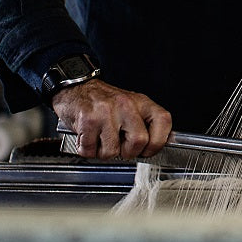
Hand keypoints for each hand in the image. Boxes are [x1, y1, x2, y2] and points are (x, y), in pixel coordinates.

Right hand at [51, 79, 172, 158]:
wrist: (77, 88)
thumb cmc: (104, 102)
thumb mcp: (131, 107)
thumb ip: (144, 124)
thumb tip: (156, 147)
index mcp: (141, 102)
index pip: (163, 122)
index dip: (157, 143)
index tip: (147, 150)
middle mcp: (126, 105)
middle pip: (139, 141)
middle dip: (127, 152)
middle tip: (119, 147)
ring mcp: (107, 111)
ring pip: (112, 151)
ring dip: (104, 152)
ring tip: (101, 139)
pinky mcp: (88, 120)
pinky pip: (91, 150)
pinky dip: (87, 149)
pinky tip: (89, 137)